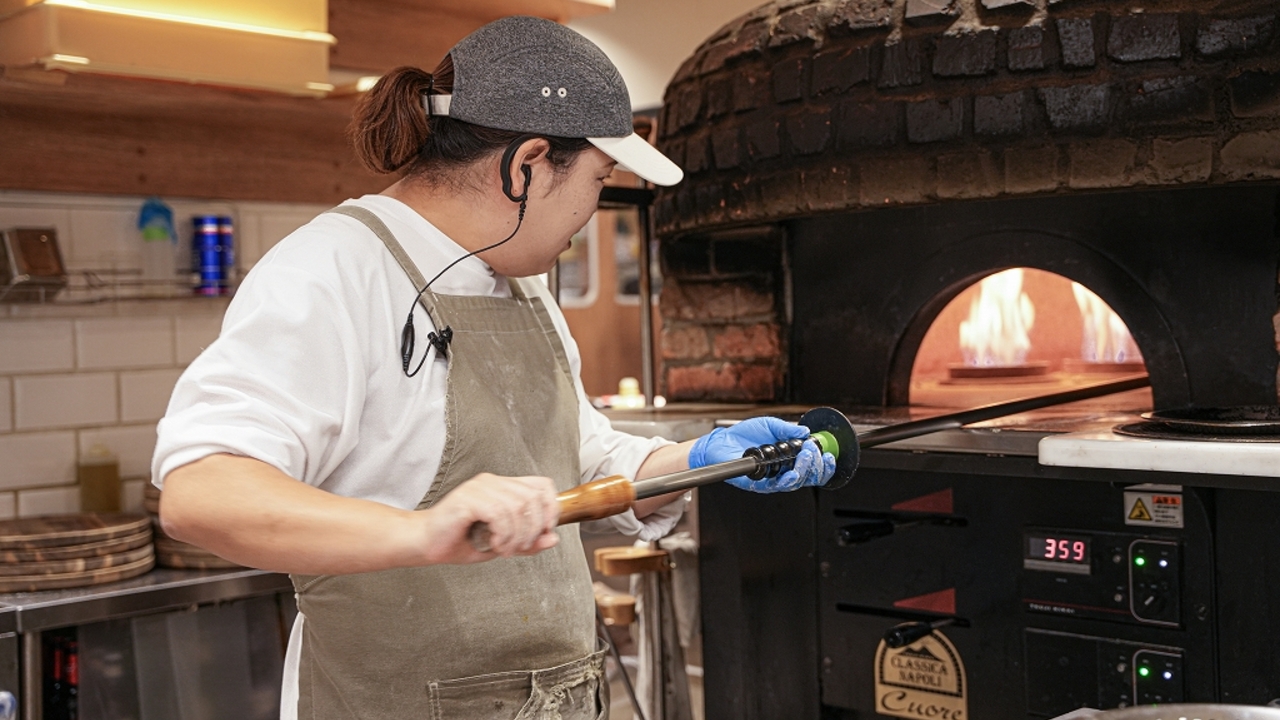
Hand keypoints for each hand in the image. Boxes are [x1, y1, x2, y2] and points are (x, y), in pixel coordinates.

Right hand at [421, 473, 559, 563]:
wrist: (425, 544)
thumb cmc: (460, 541)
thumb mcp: (503, 544)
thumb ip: (528, 541)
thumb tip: (553, 539)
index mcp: (503, 486)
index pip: (543, 485)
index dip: (550, 508)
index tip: (544, 532)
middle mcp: (492, 481)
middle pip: (533, 498)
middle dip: (533, 529)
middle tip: (519, 548)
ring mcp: (479, 487)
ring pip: (517, 507)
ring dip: (516, 535)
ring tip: (503, 549)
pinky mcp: (468, 498)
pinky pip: (499, 513)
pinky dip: (502, 534)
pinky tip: (492, 544)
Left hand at [688, 416, 835, 492]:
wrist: (720, 442)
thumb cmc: (743, 435)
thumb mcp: (769, 425)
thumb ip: (787, 429)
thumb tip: (806, 432)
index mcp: (788, 459)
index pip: (812, 468)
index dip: (824, 465)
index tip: (829, 455)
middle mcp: (782, 472)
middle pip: (809, 477)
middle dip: (816, 465)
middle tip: (813, 452)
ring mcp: (772, 479)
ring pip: (796, 482)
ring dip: (805, 470)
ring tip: (805, 457)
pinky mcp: (760, 484)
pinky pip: (778, 486)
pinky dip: (788, 479)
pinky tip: (792, 472)